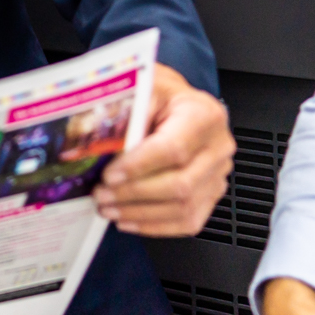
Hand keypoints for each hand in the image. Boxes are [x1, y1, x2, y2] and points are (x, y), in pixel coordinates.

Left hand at [94, 63, 232, 235]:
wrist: (175, 102)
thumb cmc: (158, 94)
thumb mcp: (141, 88)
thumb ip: (126, 113)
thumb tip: (96, 143)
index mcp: (203, 115)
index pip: (173, 149)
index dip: (139, 166)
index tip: (109, 175)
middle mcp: (218, 146)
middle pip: (180, 183)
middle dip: (134, 194)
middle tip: (101, 195)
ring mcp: (218, 173)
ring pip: (184, 206)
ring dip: (140, 213)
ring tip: (107, 208)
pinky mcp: (211, 193)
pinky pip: (189, 220)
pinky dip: (156, 226)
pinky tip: (128, 221)